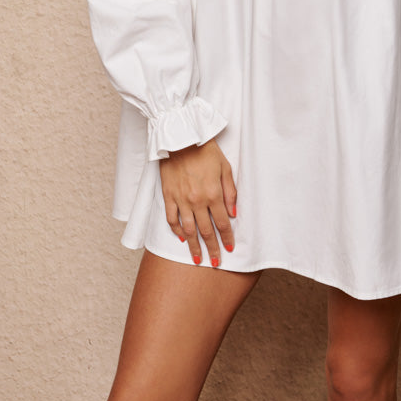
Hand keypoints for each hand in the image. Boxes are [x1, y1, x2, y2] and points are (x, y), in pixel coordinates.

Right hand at [159, 139, 236, 266]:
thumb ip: (230, 191)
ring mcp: (181, 199)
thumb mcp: (225, 167)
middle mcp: (197, 200)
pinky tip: (182, 238)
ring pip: (188, 229)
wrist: (180, 137)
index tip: (230, 250)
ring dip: (194, 246)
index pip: (222, 223)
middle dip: (212, 249)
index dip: (227, 239)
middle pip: (206, 231)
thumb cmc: (206, 150)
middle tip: (216, 263)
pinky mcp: (168, 195)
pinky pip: (171, 218)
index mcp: (213, 194)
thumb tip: (233, 213)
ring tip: (197, 259)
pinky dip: (176, 230)